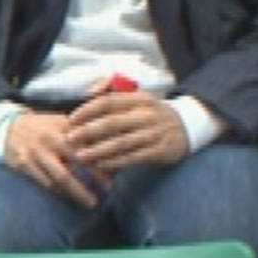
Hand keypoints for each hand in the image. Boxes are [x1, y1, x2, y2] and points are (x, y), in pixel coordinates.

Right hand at [3, 111, 101, 208]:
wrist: (5, 129)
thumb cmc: (41, 126)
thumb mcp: (60, 120)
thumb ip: (82, 129)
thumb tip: (110, 143)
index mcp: (63, 124)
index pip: (89, 140)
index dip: (104, 154)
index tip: (117, 168)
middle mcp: (51, 138)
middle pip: (79, 159)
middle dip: (96, 176)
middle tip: (110, 189)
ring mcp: (36, 152)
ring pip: (61, 176)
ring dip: (78, 191)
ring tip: (91, 202)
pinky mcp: (24, 165)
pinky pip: (46, 183)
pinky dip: (60, 192)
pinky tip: (70, 198)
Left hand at [66, 80, 188, 174]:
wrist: (186, 128)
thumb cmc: (149, 114)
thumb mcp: (136, 98)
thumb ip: (112, 92)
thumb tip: (89, 92)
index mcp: (140, 99)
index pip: (109, 102)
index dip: (87, 111)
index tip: (71, 120)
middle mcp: (148, 115)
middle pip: (112, 123)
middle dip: (88, 132)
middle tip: (70, 139)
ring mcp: (155, 133)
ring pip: (121, 143)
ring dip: (97, 150)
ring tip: (80, 156)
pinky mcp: (159, 151)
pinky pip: (132, 157)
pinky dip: (114, 162)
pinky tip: (98, 165)